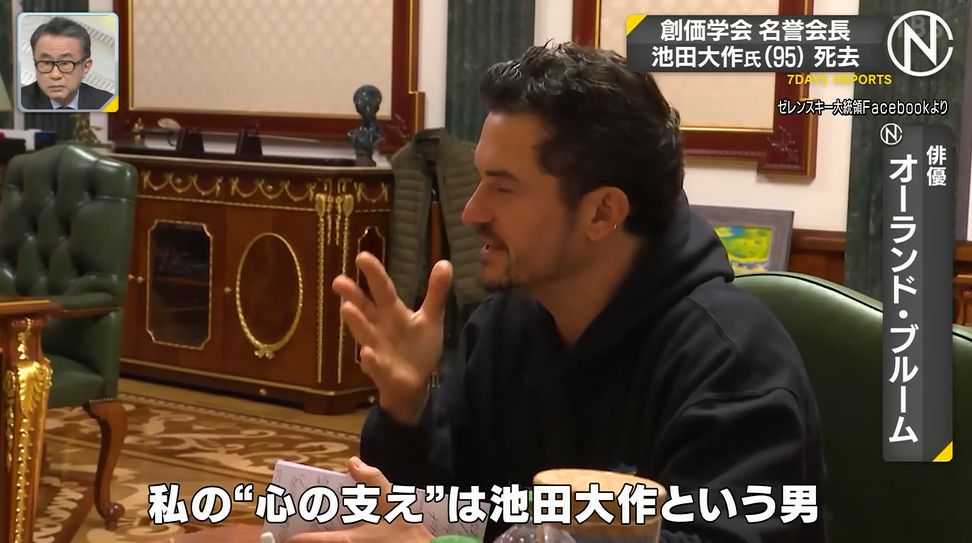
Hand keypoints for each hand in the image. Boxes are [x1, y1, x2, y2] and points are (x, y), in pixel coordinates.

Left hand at [283, 457, 433, 542]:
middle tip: (294, 532)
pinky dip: (336, 542)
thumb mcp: (392, 500)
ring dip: (320, 541)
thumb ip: (373, 479)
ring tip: (313, 535)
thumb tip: (352, 463)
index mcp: (349, 540)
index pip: (312, 541)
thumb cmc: (406, 532)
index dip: (294, 539)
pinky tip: (340, 536)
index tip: (283, 537)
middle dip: (305, 541)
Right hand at [332, 252, 452, 423]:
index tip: (361, 256)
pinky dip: (371, 360)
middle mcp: (380, 327)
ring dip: (357, 322)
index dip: (374, 273)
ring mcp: (378, 349)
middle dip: (352, 295)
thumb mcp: (430, 318)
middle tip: (339, 280)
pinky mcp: (383, 371)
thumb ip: (436, 292)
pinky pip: (376, 365)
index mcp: (392, 312)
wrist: (416, 382)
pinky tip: (367, 354)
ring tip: (346, 308)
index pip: (382, 288)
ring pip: (364, 334)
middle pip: (365, 308)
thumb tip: (445, 262)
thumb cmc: (417, 346)